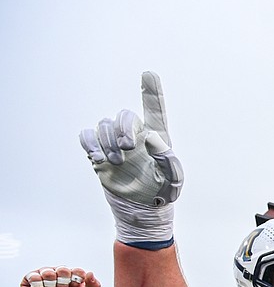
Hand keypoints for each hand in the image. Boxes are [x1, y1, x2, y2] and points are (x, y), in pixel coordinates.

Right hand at [21, 266, 101, 286]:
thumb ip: (95, 286)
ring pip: (48, 273)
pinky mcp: (30, 279)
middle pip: (62, 270)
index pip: (77, 270)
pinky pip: (34, 277)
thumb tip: (90, 273)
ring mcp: (44, 274)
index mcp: (72, 273)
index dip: (76, 281)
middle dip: (64, 284)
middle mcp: (58, 271)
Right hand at [79, 71, 183, 246]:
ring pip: (103, 125)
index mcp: (157, 139)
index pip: (154, 109)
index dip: (151, 91)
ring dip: (107, 142)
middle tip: (127, 148)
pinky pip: (87, 136)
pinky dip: (89, 142)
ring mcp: (116, 145)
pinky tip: (98, 158)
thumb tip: (150, 137)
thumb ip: (167, 158)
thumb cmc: (163, 197)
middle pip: (123, 115)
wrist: (142, 213)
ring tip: (117, 162)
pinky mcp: (100, 155)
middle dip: (122, 127)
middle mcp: (135, 137)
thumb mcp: (173, 180)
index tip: (149, 74)